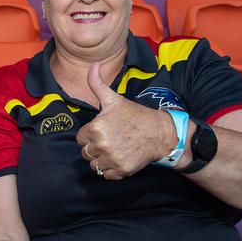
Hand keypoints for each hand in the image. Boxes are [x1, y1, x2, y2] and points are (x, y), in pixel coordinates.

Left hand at [75, 62, 176, 179]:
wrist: (161, 133)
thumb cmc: (135, 115)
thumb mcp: (114, 99)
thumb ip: (97, 84)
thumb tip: (93, 64)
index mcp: (95, 127)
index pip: (80, 138)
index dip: (90, 134)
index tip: (103, 131)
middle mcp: (101, 145)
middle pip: (86, 152)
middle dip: (95, 148)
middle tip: (111, 140)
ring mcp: (111, 159)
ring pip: (94, 165)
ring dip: (101, 160)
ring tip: (114, 150)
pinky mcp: (121, 170)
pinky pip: (106, 175)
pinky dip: (111, 171)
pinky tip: (120, 159)